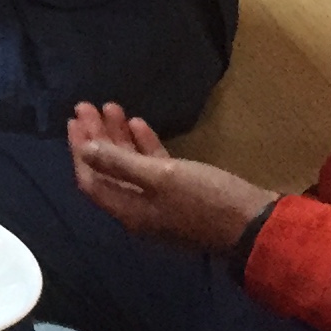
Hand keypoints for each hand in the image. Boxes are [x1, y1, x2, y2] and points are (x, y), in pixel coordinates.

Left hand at [66, 103, 279, 253]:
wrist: (255, 224)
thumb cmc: (206, 199)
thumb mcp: (161, 177)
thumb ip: (121, 162)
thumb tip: (84, 149)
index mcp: (128, 210)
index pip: (91, 179)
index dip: (79, 150)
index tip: (74, 120)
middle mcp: (139, 209)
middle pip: (108, 170)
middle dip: (96, 137)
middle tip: (87, 106)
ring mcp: (160, 203)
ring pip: (130, 166)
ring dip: (119, 138)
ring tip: (111, 107)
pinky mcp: (181, 194)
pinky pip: (153, 169)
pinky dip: (145, 147)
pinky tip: (139, 124)